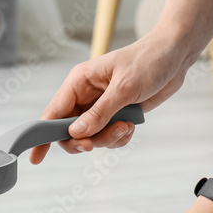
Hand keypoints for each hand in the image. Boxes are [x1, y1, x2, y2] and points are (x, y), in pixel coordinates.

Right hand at [29, 28, 196, 164]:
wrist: (175, 55)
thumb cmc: (148, 61)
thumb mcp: (124, 88)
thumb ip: (99, 113)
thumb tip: (76, 134)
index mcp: (79, 82)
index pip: (53, 113)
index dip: (42, 136)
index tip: (36, 157)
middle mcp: (86, 96)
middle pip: (70, 131)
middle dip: (84, 140)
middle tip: (95, 144)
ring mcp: (101, 107)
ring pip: (91, 137)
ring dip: (108, 139)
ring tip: (126, 126)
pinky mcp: (116, 114)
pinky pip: (108, 137)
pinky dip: (119, 138)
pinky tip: (131, 125)